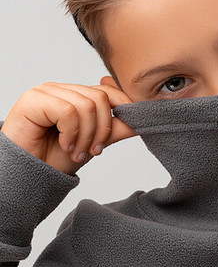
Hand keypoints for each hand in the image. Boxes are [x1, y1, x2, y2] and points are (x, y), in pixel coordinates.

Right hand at [1, 80, 136, 175]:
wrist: (26, 176)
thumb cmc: (53, 160)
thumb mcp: (92, 143)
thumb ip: (114, 129)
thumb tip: (141, 120)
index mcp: (75, 96)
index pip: (107, 91)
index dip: (122, 108)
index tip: (121, 133)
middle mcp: (61, 90)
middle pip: (100, 98)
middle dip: (102, 130)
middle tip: (92, 151)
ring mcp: (46, 92)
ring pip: (86, 105)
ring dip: (86, 136)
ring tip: (76, 152)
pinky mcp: (33, 100)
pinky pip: (68, 111)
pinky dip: (71, 133)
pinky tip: (64, 145)